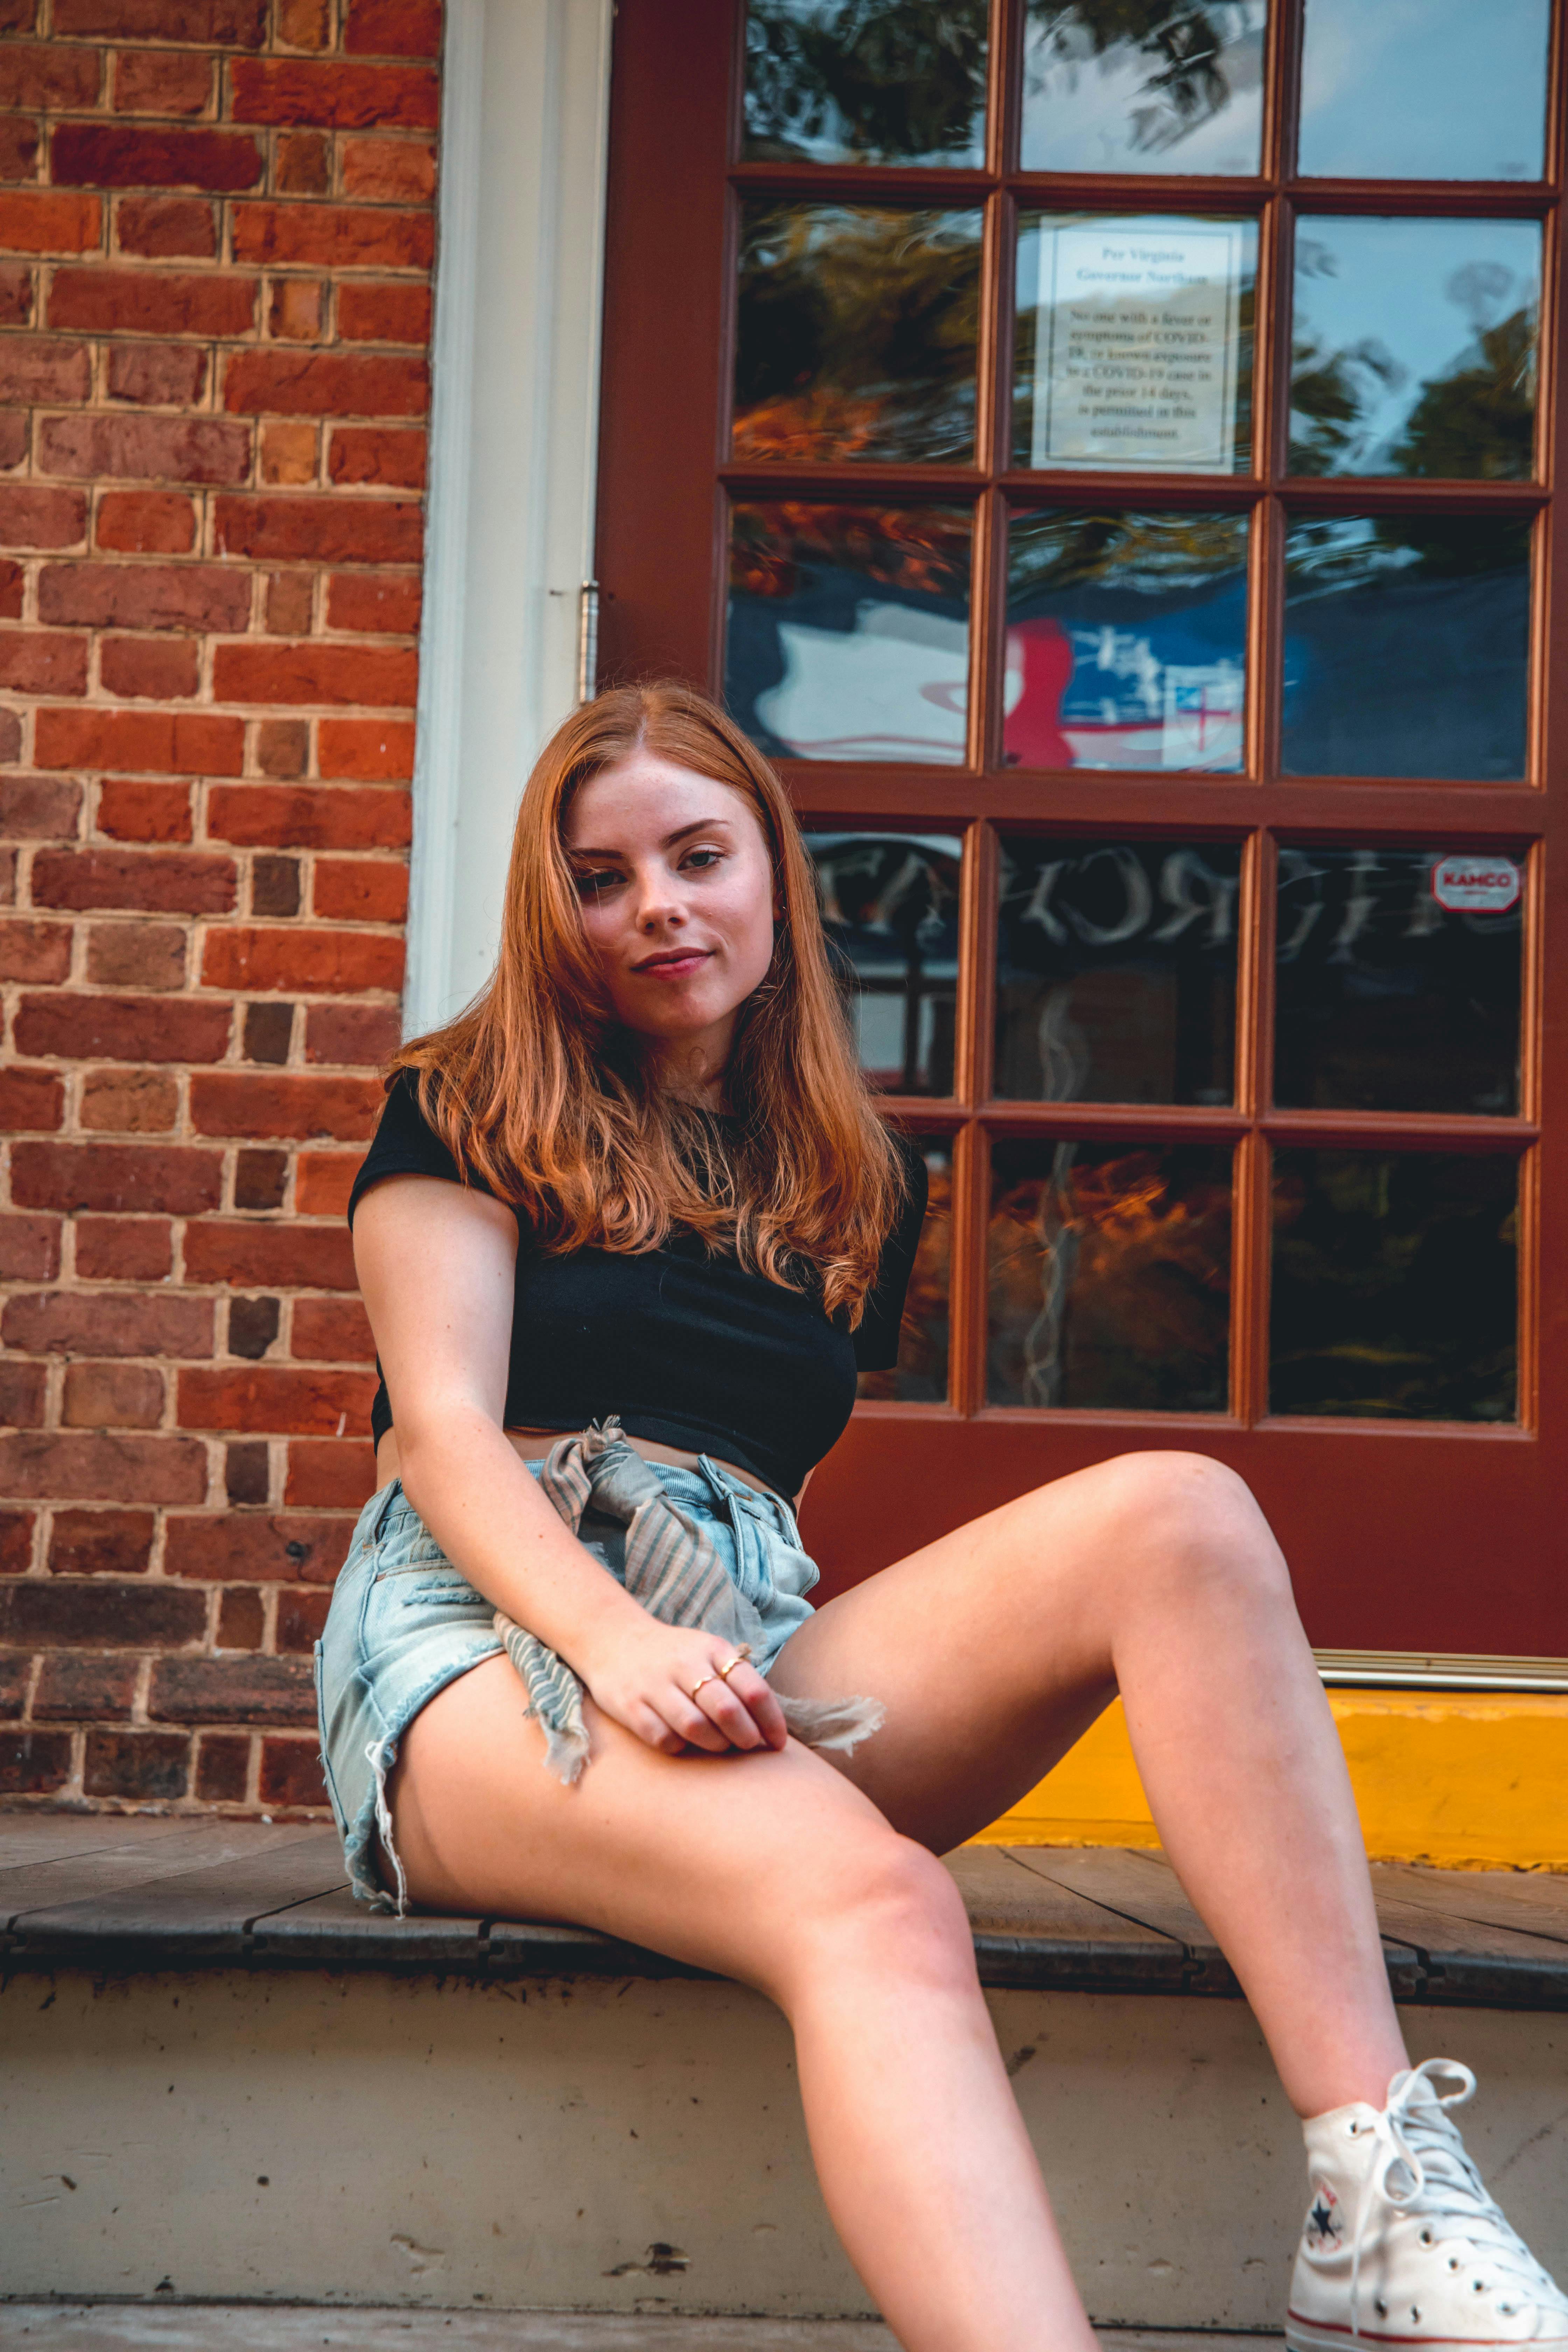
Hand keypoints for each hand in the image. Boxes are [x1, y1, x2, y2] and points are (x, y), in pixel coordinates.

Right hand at [574, 1614, 787, 1757]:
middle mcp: (684, 1664)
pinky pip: (663, 1738)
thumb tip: (770, 1724)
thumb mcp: (707, 1652)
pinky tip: (683, 1742)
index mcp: (711, 1648)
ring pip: (696, 1727)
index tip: (778, 1742)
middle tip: (750, 1746)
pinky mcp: (630, 1706)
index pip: (753, 1688)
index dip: (771, 1721)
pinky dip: (679, 1746)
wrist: (613, 1641)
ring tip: (720, 1746)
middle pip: (727, 1710)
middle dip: (746, 1736)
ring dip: (716, 1745)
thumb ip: (736, 1679)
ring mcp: (654, 1685)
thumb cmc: (673, 1656)